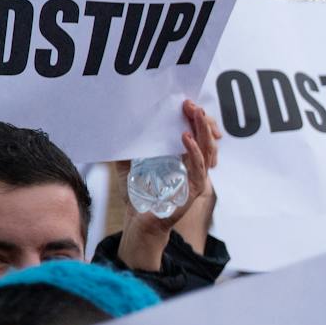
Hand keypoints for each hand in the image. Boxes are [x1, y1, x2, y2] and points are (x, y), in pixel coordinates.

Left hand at [117, 100, 218, 272]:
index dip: (194, 118)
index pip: (196, 133)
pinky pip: (198, 166)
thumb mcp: (130, 165)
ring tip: (195, 114)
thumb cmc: (140, 195)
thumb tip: (118, 128)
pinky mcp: (194, 188)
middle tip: (191, 105)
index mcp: (182, 157)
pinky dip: (194, 150)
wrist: (140, 221)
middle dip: (200, 119)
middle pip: (205, 137)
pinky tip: (186, 138)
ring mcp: (196, 176)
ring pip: (207, 148)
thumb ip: (127, 148)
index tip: (185, 104)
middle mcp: (193, 165)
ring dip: (202, 129)